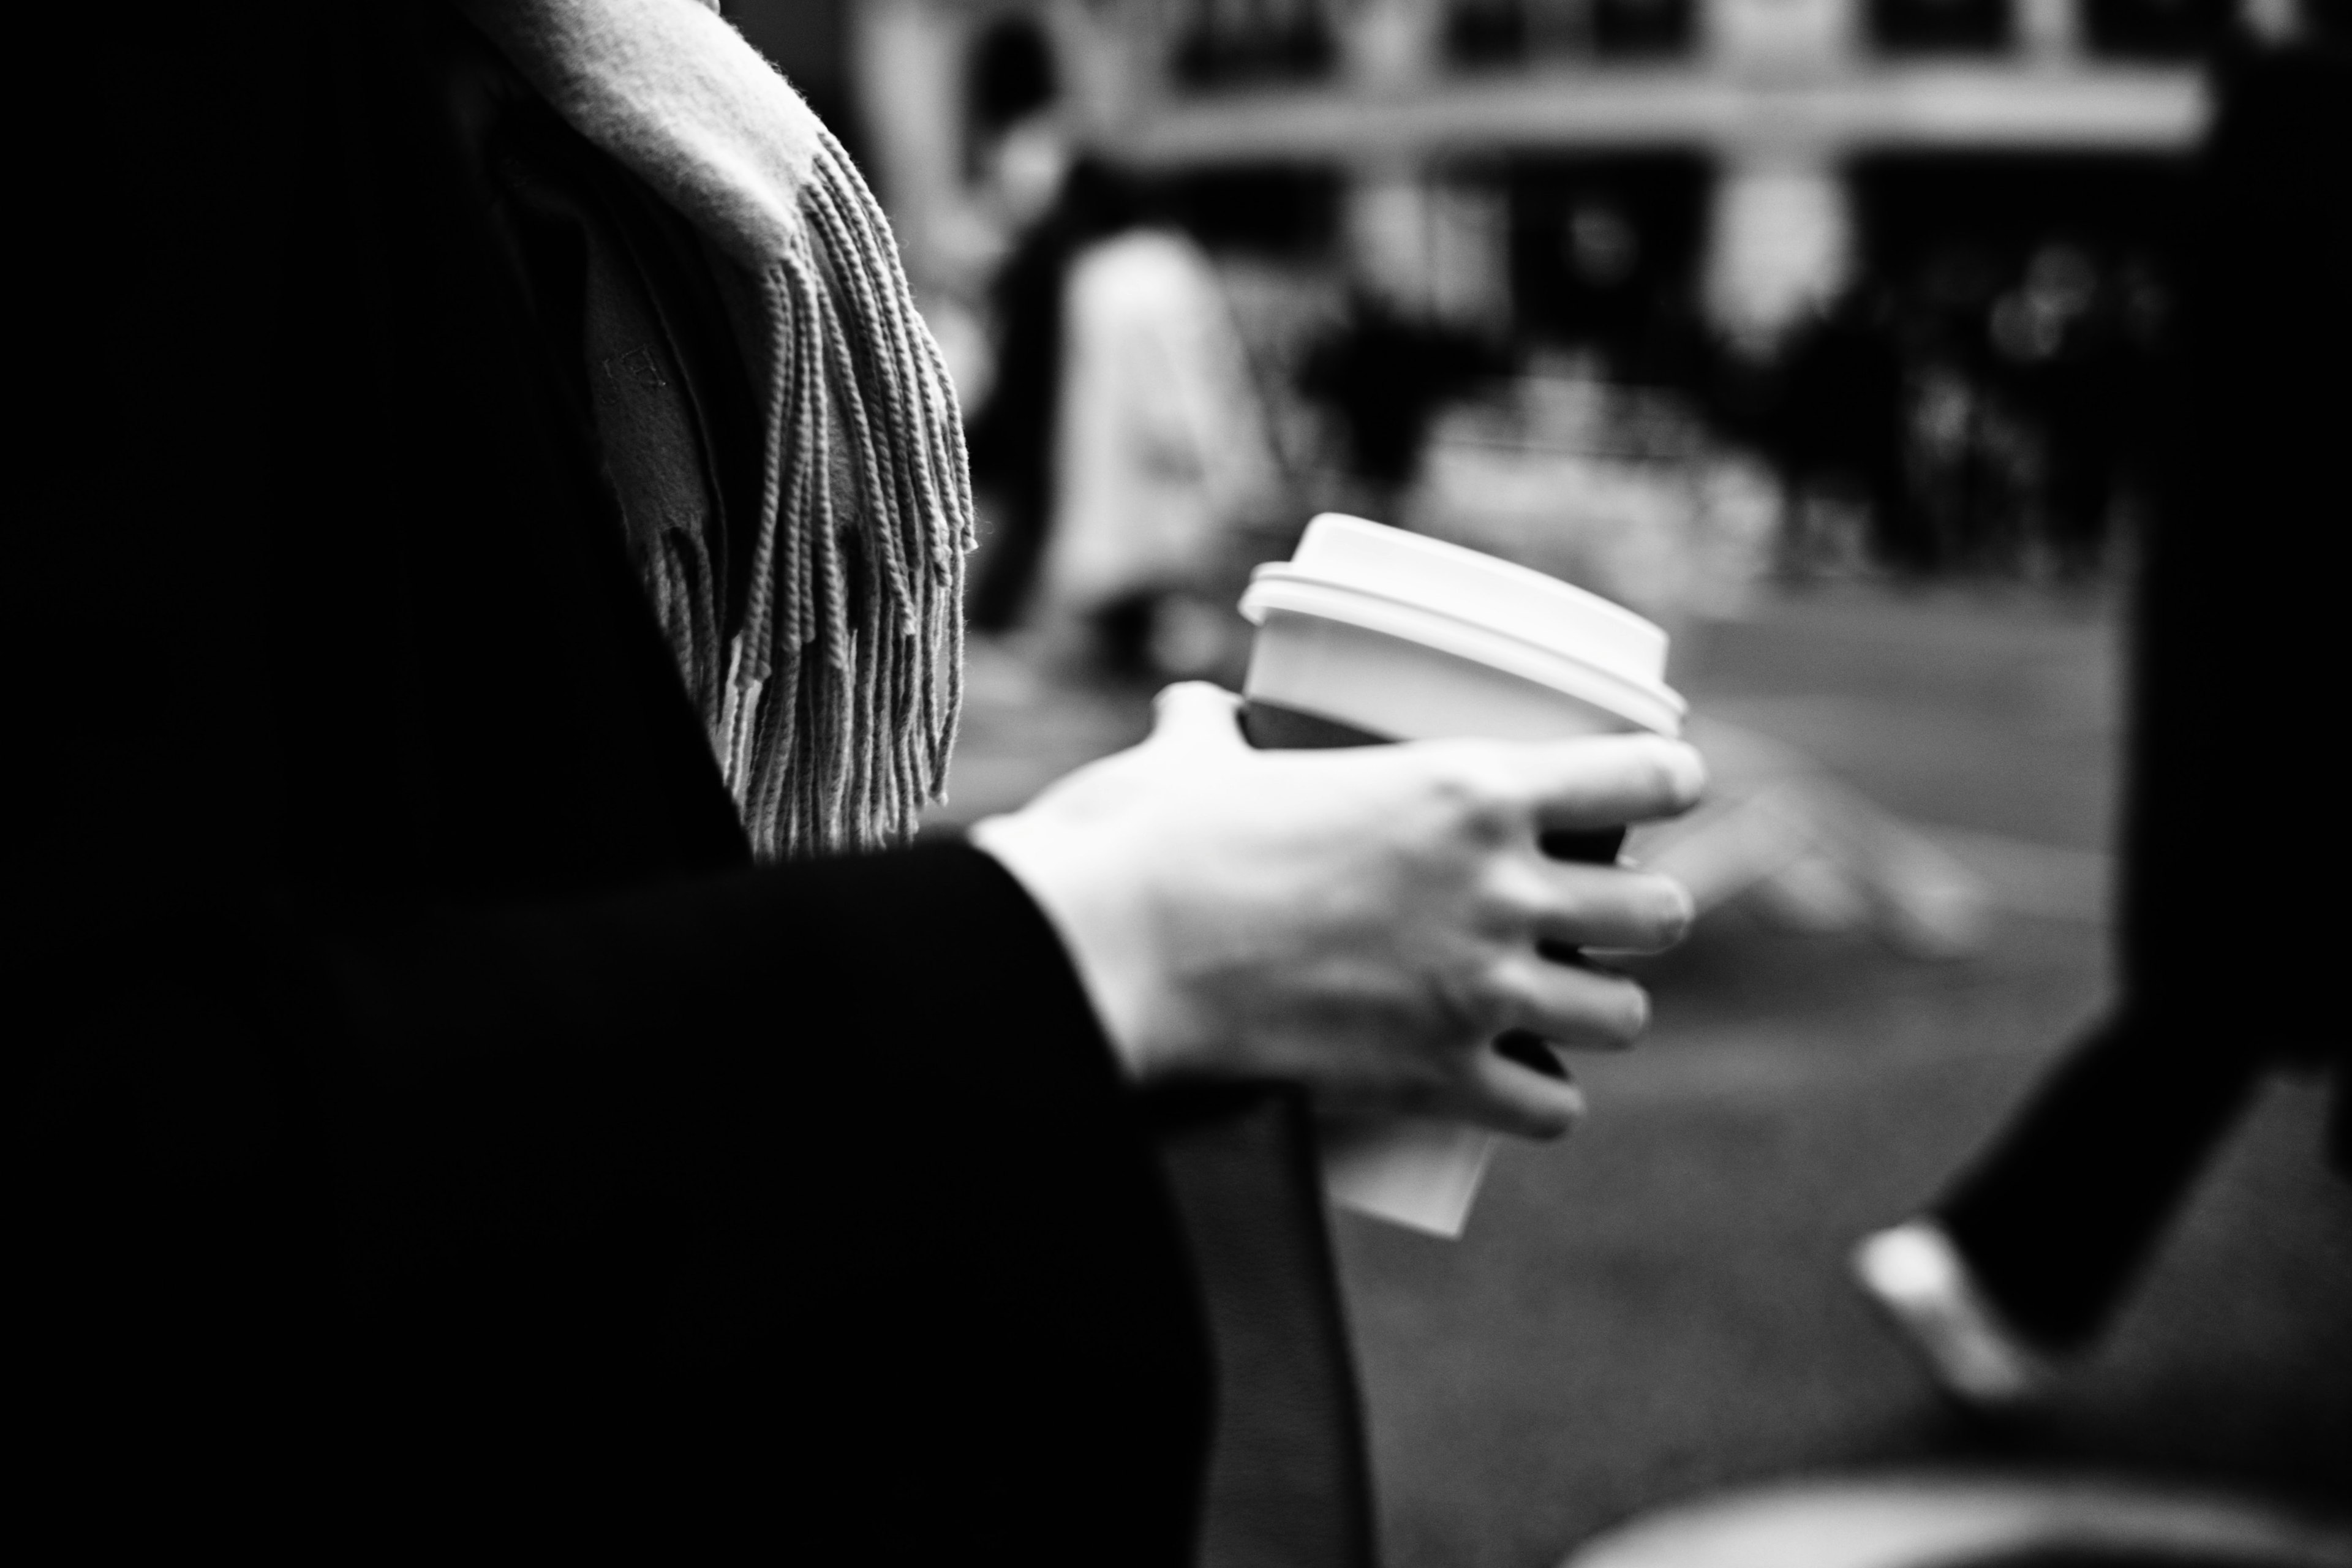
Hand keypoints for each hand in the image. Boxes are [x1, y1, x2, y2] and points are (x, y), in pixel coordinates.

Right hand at [970, 684, 1703, 1138]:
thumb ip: (1210, 731)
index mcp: (1467, 787)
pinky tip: (1519, 1086)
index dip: (1669, 783)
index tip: (1663, 790)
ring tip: (1563, 1003)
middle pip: (1660, 913)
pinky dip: (1540, 1101)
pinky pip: (1550, 1109)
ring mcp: (1479, 992)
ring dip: (1598, 1010)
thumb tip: (1190, 710)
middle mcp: (1500, 890)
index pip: (1645, 776)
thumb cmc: (1152, 843)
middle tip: (1594, 912)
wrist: (1113, 956)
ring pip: (1621, 1018)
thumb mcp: (1196, 759)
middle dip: (1640, 916)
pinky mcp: (1439, 1080)